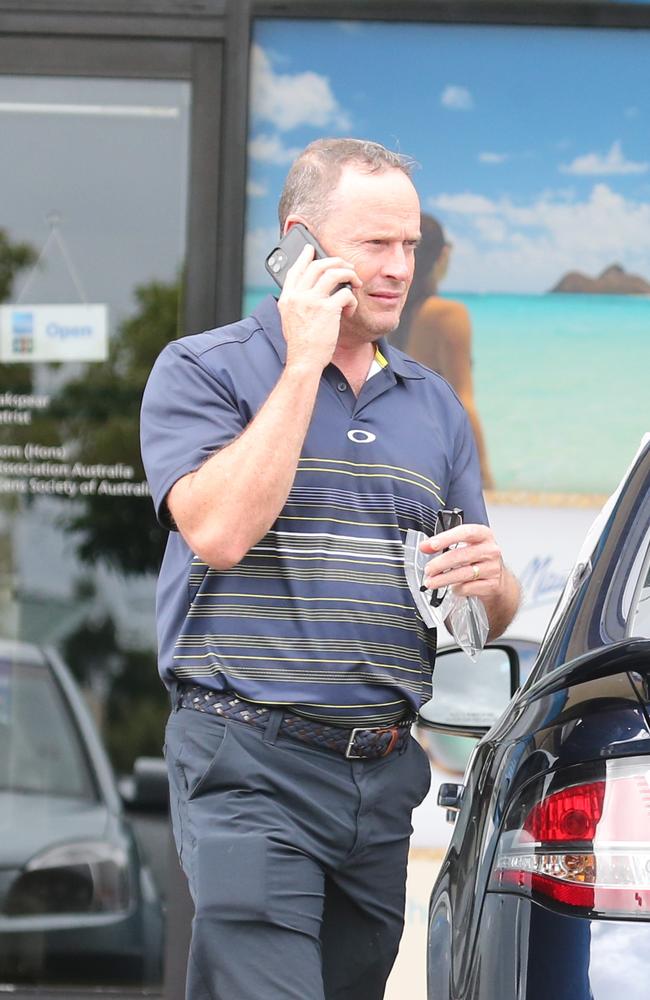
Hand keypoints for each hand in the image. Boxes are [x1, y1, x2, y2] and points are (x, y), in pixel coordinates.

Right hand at [278, 244, 360, 371]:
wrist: (304, 360)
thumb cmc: (301, 344)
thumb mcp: (290, 319)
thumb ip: (296, 303)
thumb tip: (308, 290)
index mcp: (287, 298)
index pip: (295, 270)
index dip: (304, 256)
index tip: (311, 248)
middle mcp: (298, 296)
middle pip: (318, 266)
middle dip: (336, 262)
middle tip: (346, 266)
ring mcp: (312, 301)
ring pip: (334, 273)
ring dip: (349, 274)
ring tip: (356, 281)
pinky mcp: (328, 310)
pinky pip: (345, 294)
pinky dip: (352, 299)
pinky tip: (350, 308)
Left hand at [420, 523, 504, 598]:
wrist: (498, 578)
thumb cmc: (479, 557)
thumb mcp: (465, 544)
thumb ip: (444, 543)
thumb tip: (425, 546)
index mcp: (483, 535)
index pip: (465, 533)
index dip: (447, 538)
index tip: (431, 545)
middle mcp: (490, 550)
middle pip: (462, 556)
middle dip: (440, 564)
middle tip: (428, 569)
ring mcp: (492, 568)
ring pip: (464, 574)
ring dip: (443, 579)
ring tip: (431, 582)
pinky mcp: (492, 584)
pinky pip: (469, 587)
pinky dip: (457, 589)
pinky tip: (452, 587)